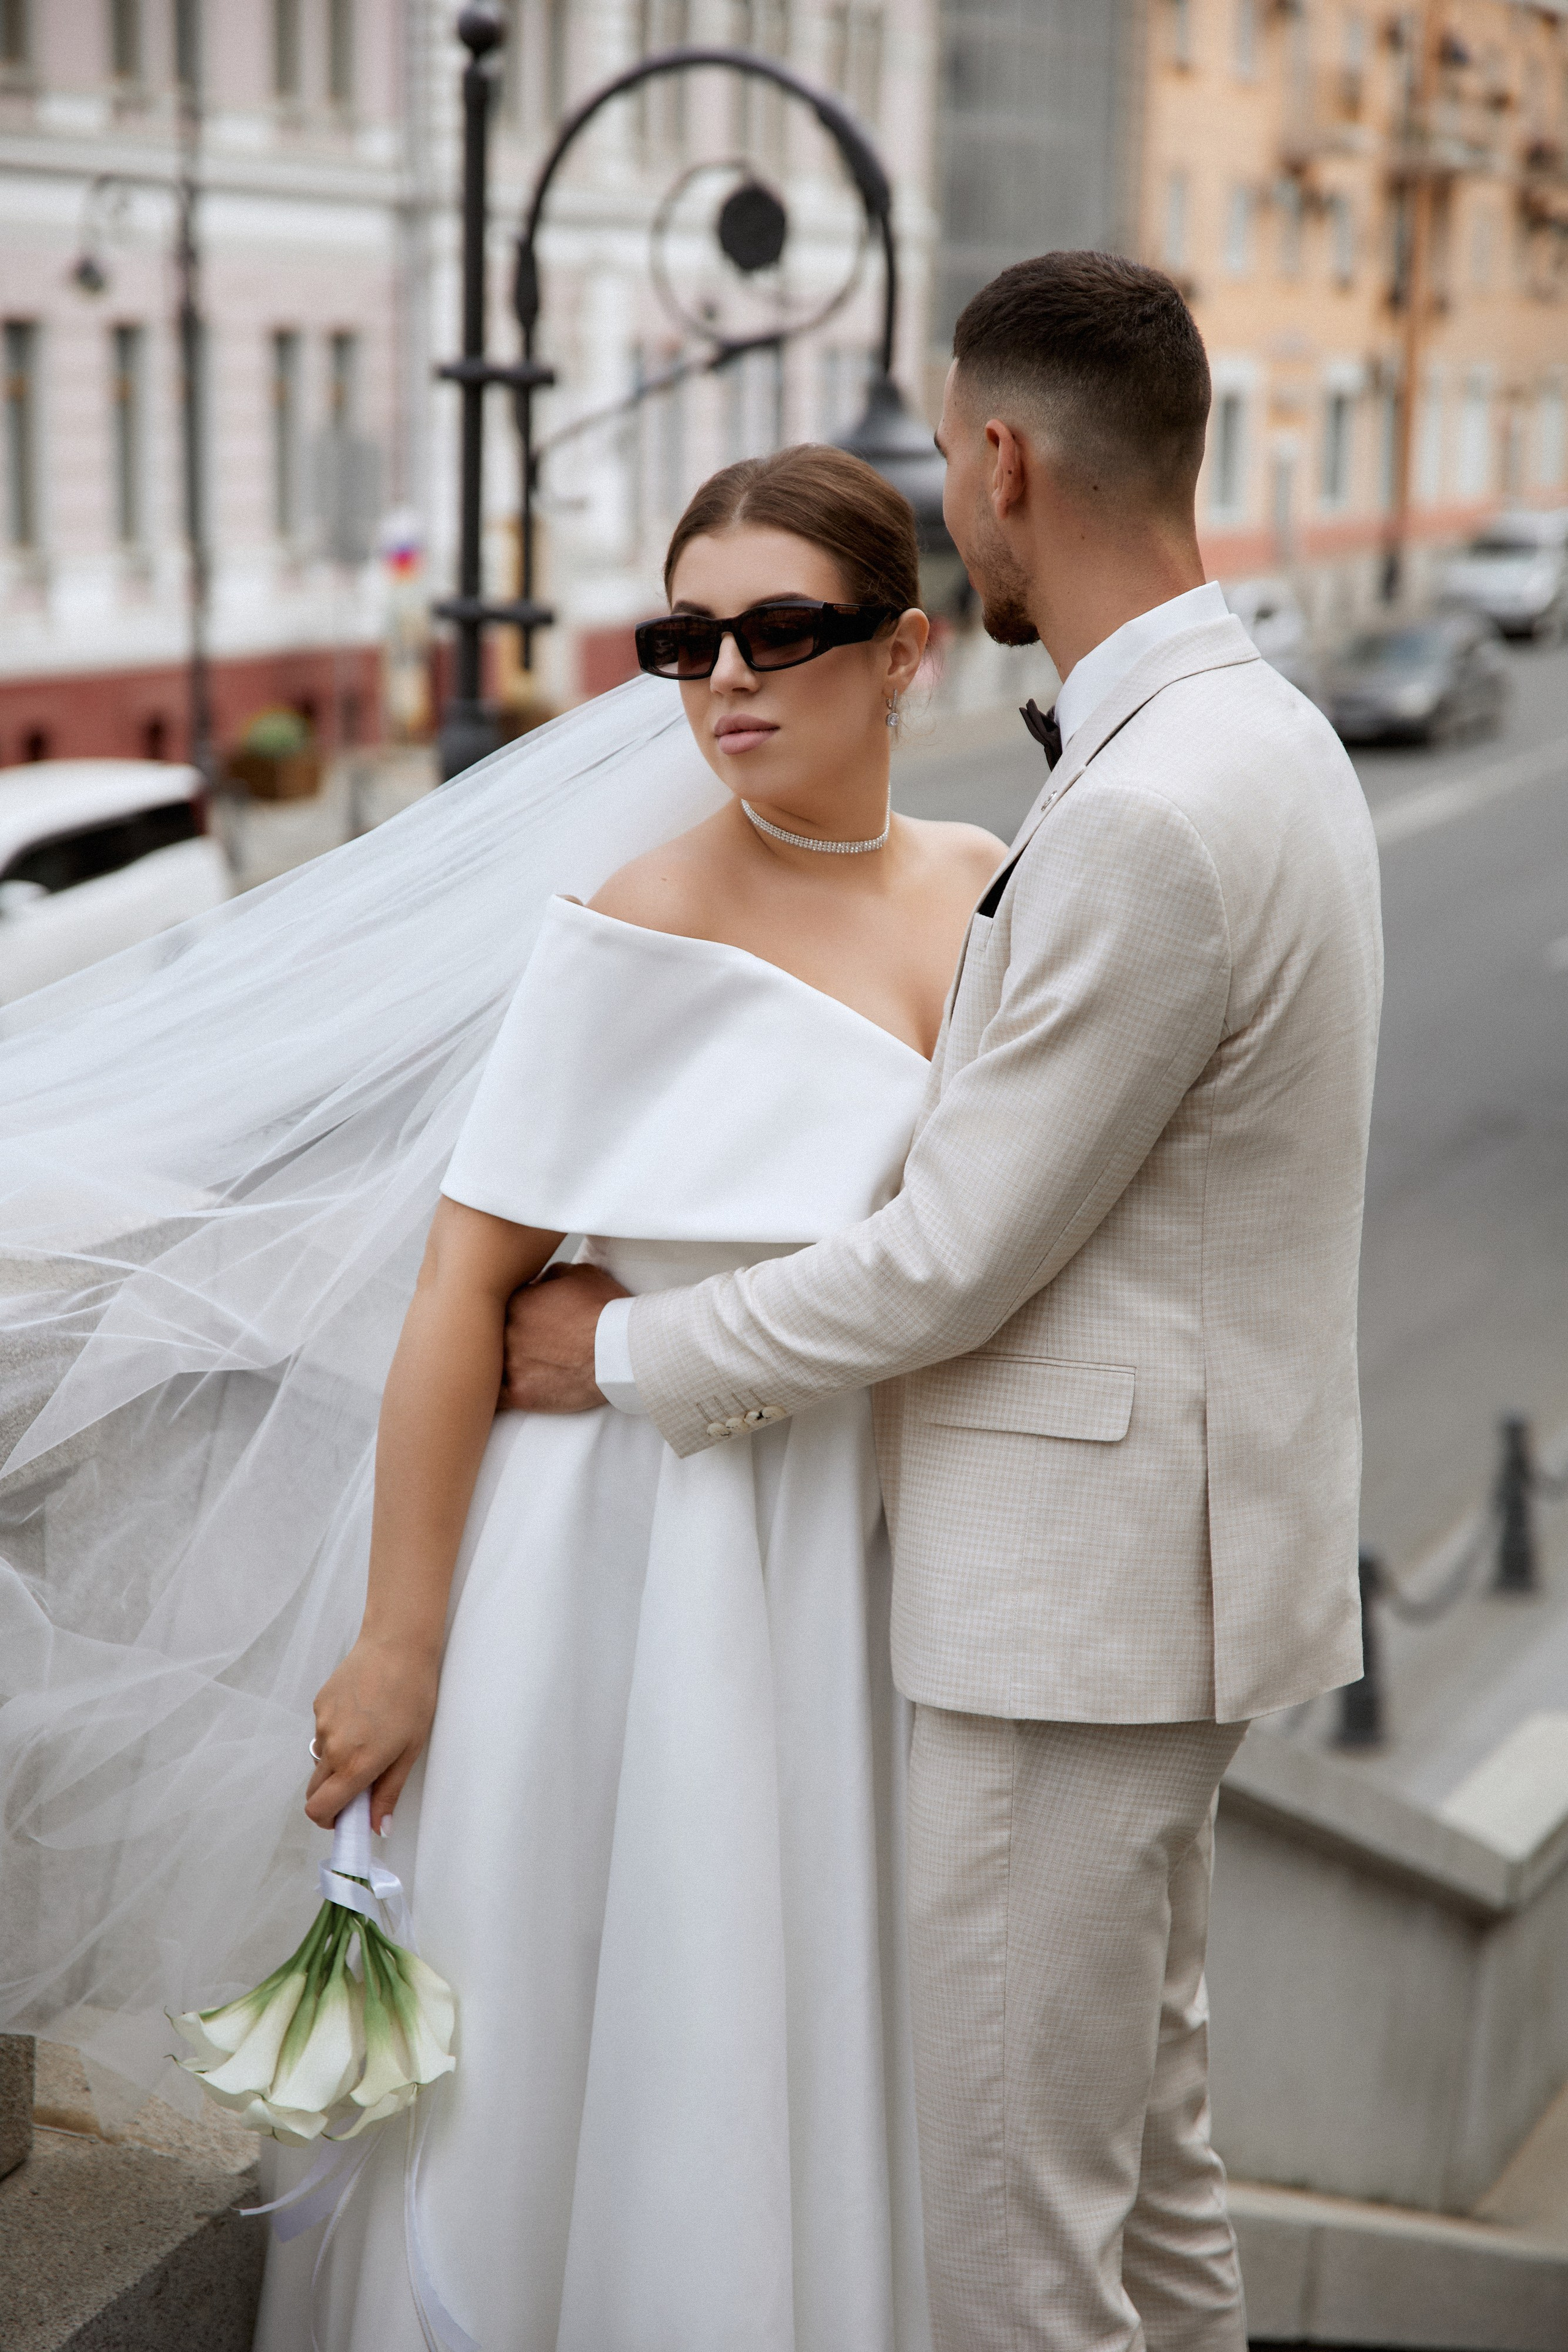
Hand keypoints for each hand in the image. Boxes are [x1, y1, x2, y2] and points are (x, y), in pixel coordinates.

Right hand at [306, 1634, 439, 1832]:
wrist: (398, 1645)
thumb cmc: (413, 1695)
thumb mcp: (410, 1750)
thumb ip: (389, 1792)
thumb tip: (377, 1828)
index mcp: (355, 1764)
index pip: (319, 1810)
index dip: (329, 1822)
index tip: (345, 1819)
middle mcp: (332, 1747)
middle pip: (315, 1790)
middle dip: (333, 1794)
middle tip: (362, 1781)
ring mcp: (321, 1724)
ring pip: (321, 1758)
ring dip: (338, 1760)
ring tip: (370, 1735)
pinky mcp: (319, 1704)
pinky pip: (323, 1731)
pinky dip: (338, 1732)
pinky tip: (362, 1712)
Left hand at [500, 1260, 626, 1412]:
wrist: (621, 1350)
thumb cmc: (606, 1310)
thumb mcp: (582, 1274)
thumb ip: (552, 1274)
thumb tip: (542, 1279)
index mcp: (517, 1300)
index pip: (501, 1304)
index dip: (516, 1312)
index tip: (529, 1320)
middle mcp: (506, 1330)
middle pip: (493, 1335)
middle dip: (507, 1338)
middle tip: (527, 1344)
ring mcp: (510, 1363)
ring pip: (488, 1366)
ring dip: (496, 1366)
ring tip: (507, 1370)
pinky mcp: (519, 1393)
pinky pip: (493, 1398)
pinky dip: (493, 1397)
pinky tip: (493, 1397)